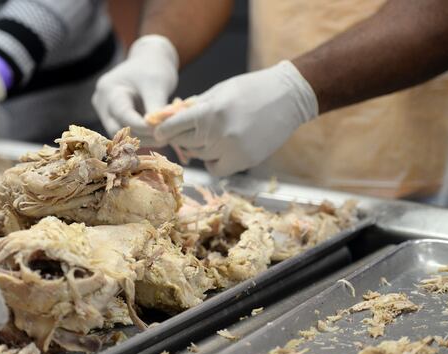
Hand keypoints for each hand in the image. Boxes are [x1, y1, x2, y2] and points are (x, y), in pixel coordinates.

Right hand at [92, 35, 178, 146]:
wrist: (150, 61)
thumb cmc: (153, 68)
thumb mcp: (157, 84)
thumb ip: (156, 107)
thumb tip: (160, 130)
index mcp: (108, 89)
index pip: (121, 114)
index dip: (141, 126)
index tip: (161, 131)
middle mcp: (102, 103)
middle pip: (117, 129)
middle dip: (143, 136)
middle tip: (166, 137)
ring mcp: (106, 112)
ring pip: (123, 135)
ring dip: (144, 139)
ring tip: (165, 135)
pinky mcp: (114, 120)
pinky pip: (127, 133)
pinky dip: (143, 136)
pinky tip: (159, 134)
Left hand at [154, 61, 317, 175]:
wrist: (288, 98)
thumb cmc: (251, 89)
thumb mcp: (219, 91)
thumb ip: (194, 107)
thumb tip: (168, 118)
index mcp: (209, 111)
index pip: (174, 126)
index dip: (164, 130)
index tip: (159, 133)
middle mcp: (218, 133)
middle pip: (185, 142)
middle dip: (182, 137)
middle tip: (186, 131)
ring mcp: (231, 149)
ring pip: (200, 155)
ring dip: (201, 147)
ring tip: (214, 133)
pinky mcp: (244, 161)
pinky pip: (215, 169)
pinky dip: (212, 163)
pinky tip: (218, 151)